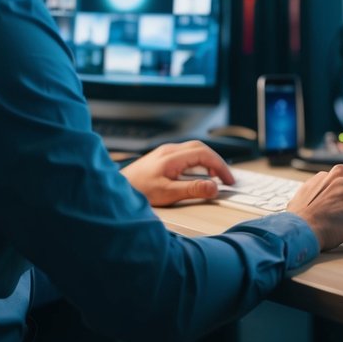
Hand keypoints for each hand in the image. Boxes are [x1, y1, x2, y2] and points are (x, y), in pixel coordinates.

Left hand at [121, 141, 235, 206]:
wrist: (114, 189)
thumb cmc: (137, 191)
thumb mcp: (167, 193)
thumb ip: (191, 190)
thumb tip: (213, 187)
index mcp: (171, 157)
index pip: (204, 154)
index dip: (220, 166)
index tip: (228, 180)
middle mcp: (169, 151)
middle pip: (201, 148)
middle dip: (216, 162)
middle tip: (225, 178)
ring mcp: (164, 153)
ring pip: (193, 150)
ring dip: (207, 161)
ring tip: (214, 177)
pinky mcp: (161, 159)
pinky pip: (185, 155)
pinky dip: (197, 162)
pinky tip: (197, 174)